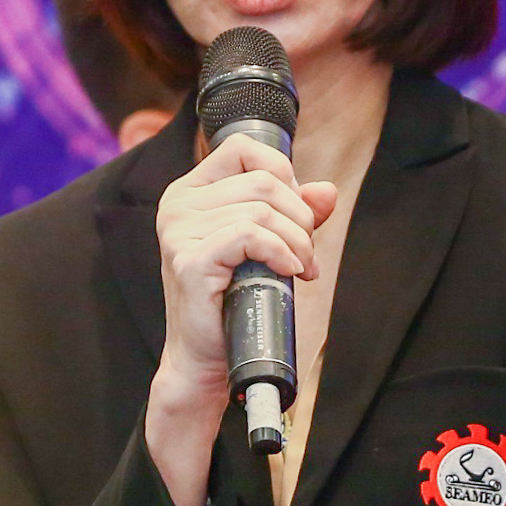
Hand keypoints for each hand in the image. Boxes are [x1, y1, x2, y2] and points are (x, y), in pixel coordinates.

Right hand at [146, 132, 338, 505]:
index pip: (242, 147)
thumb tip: (327, 191)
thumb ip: (293, 213)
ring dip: (297, 241)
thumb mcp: (268, 246)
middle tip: (308, 253)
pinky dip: (281, 252)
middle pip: (262, 181)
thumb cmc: (234, 299)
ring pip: (261, 210)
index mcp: (190, 191)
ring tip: (303, 269)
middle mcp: (177, 205)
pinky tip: (289, 272)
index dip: (282, 171)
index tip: (296, 212)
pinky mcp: (189, 260)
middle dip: (300, 217)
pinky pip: (249, 235)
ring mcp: (179, 231)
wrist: (206, 358)